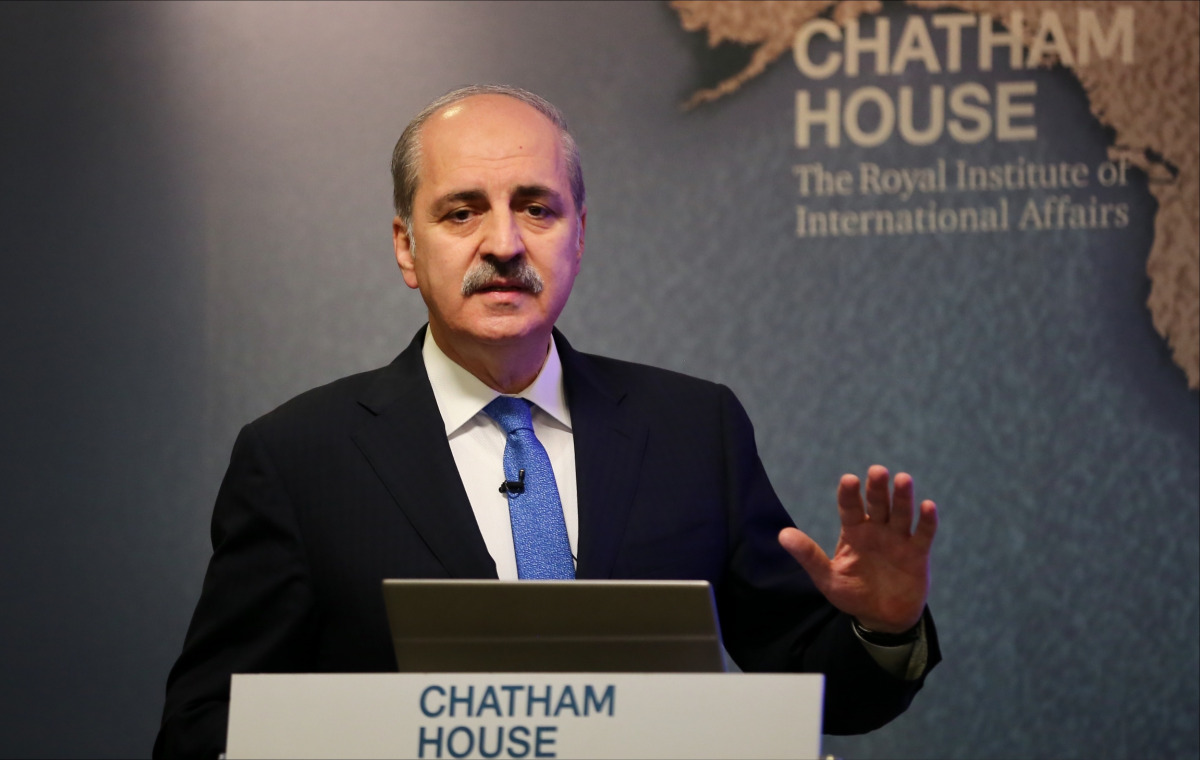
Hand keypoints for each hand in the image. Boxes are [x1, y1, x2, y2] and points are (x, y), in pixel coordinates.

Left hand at [778, 465, 936, 632]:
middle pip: (877, 504)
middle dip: (878, 488)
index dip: (849, 494)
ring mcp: (898, 539)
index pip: (849, 507)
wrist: (882, 618)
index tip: (849, 480)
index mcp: (853, 531)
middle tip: (878, 471)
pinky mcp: (917, 553)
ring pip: (901, 513)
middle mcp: (876, 529)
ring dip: (902, 497)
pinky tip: (927, 506)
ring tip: (903, 479)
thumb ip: (809, 556)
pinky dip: (927, 520)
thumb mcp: (827, 578)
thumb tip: (782, 535)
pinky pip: (923, 533)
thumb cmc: (852, 594)